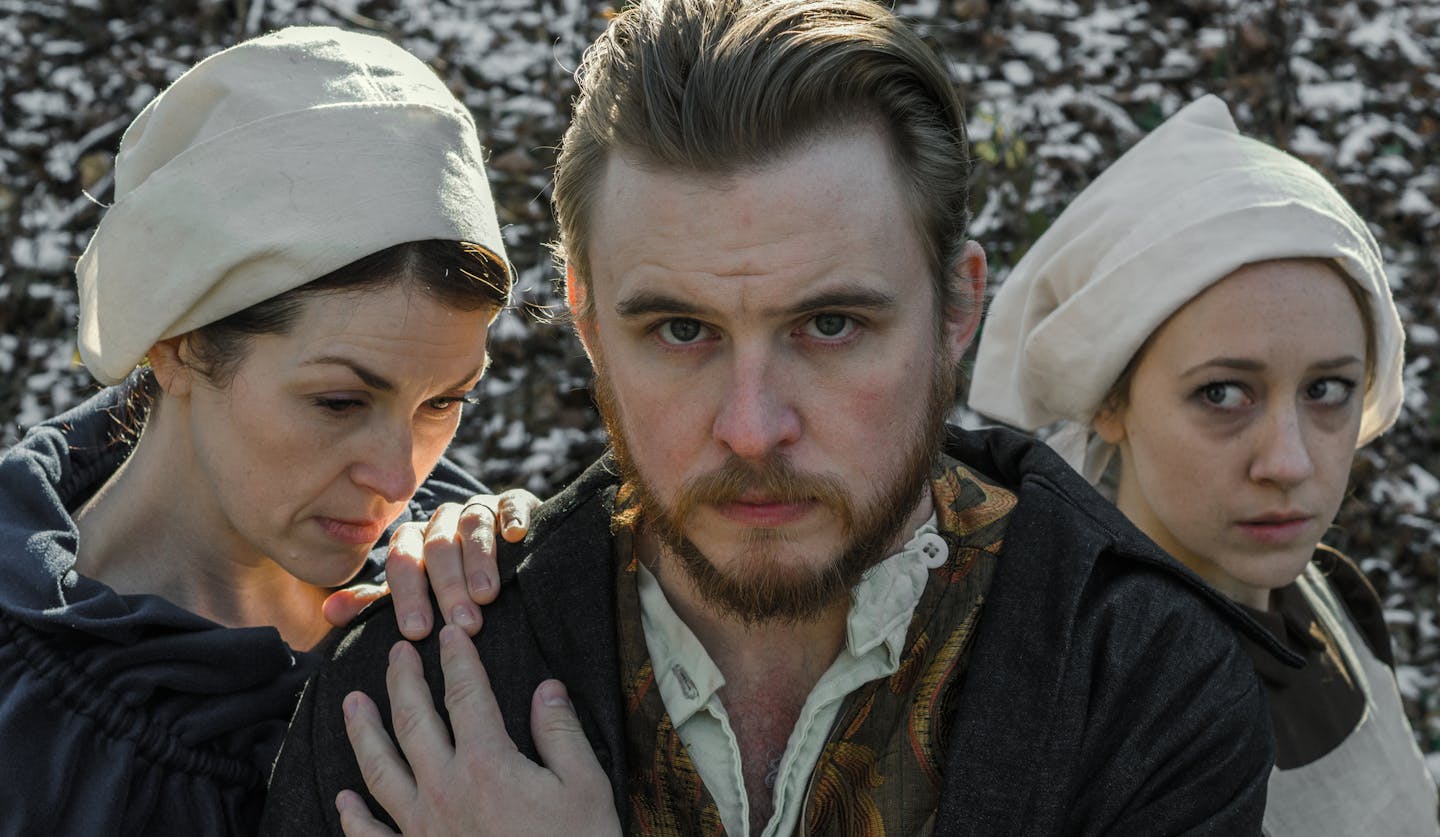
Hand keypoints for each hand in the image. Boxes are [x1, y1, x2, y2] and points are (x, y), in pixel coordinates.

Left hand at [320, 489, 537, 632]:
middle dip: (447, 586)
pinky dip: (512, 516)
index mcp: (412, 542)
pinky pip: (511, 502)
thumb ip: (373, 606)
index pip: (402, 563)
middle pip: (438, 546)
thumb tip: (330, 613)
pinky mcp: (513, 502)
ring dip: (479, 559)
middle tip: (462, 624)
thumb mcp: (410, 599)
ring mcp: (478, 509)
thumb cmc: (447, 590)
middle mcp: (442, 522)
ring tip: (486, 596)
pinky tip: (515, 537)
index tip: (417, 632)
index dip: (408, 596)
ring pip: (472, 524)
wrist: (497, 564)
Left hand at [336, 625, 619, 836]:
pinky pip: (372, 836)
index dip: (458, 659)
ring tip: (351, 703)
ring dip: (363, 733)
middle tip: (397, 652)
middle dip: (404, 681)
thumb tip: (547, 688)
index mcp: (487, 764)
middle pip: (413, 722)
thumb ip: (561, 734)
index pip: (466, 694)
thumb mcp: (585, 786)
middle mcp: (444, 790)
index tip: (451, 634)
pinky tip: (342, 798)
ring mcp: (422, 829)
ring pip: (380, 770)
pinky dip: (353, 817)